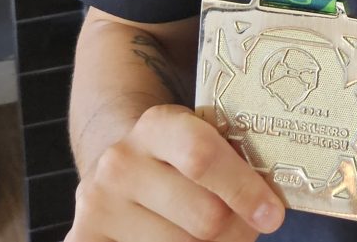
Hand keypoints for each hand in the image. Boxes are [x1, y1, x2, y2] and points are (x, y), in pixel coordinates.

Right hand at [69, 105, 284, 240]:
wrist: (120, 167)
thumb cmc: (180, 160)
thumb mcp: (206, 140)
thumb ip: (235, 161)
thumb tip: (268, 208)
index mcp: (157, 125)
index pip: (202, 158)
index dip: (244, 190)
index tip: (272, 214)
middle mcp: (120, 162)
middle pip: (204, 218)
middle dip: (238, 230)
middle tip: (245, 227)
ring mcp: (97, 204)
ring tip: (211, 234)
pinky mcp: (84, 238)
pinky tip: (177, 239)